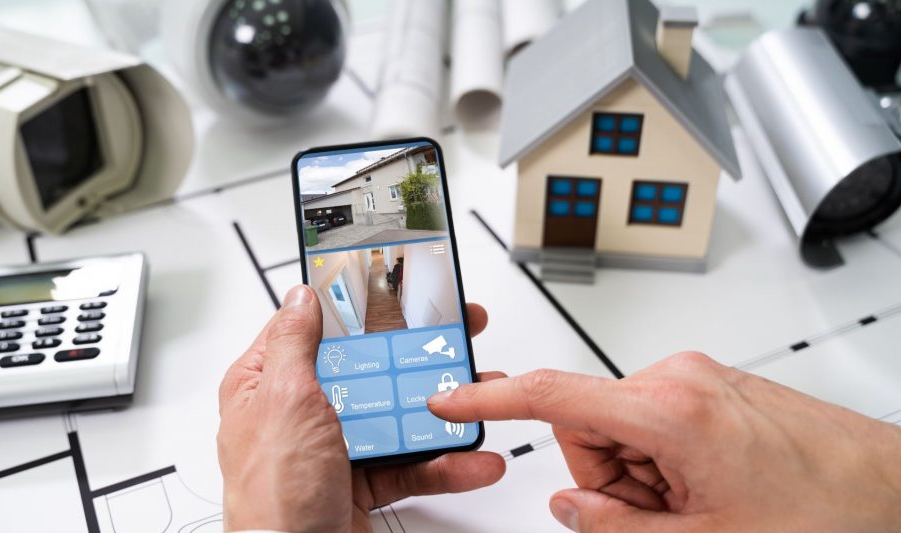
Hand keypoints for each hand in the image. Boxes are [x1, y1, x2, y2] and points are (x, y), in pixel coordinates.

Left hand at [218, 285, 504, 531]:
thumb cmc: (271, 495)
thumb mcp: (283, 399)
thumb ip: (294, 344)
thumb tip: (301, 297)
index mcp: (266, 385)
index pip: (313, 330)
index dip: (354, 309)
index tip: (396, 295)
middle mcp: (298, 414)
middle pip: (365, 371)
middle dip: (415, 358)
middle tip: (455, 340)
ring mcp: (331, 451)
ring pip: (395, 417)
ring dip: (441, 413)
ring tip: (479, 399)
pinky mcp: (359, 485)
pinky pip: (409, 465)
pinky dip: (444, 464)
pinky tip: (471, 458)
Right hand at [428, 352, 900, 531]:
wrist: (891, 486)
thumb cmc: (824, 509)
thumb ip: (616, 527)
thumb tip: (568, 508)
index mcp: (666, 408)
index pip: (551, 395)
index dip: (491, 399)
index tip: (450, 399)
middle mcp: (674, 376)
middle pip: (585, 425)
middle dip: (608, 478)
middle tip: (662, 512)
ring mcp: (694, 376)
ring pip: (618, 427)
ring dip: (640, 473)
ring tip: (698, 501)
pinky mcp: (706, 383)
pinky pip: (650, 419)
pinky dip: (660, 457)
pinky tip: (705, 483)